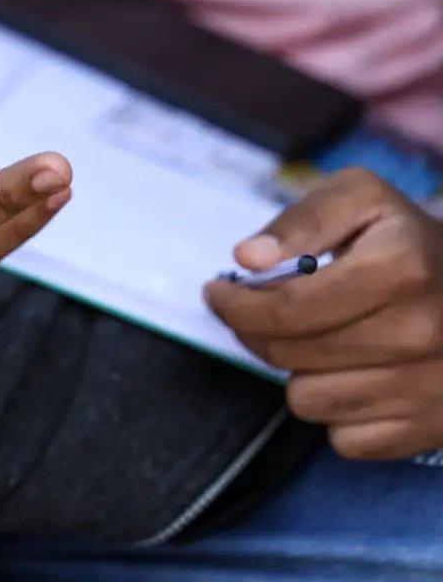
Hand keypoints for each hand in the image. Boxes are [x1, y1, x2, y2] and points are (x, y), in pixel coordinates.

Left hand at [205, 167, 442, 459]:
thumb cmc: (404, 240)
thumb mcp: (360, 199)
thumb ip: (301, 220)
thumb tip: (247, 258)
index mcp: (401, 268)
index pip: (285, 308)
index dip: (234, 304)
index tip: (217, 293)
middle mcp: (423, 332)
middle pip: (286, 355)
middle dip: (257, 331)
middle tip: (260, 311)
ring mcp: (430, 387)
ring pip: (307, 401)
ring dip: (300, 371)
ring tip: (323, 339)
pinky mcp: (431, 429)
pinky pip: (342, 440)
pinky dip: (336, 411)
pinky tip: (354, 373)